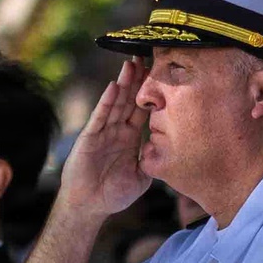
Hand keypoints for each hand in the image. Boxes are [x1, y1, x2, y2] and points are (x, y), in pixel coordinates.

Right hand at [58, 58, 151, 218]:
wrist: (90, 206)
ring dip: (123, 83)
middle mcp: (118, 130)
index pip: (144, 109)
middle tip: (148, 56)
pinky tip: (113, 87)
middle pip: (130, 99)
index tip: (163, 74)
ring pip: (116, 103)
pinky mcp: (90, 137)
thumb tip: (173, 150)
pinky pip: (100, 117)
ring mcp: (103, 132)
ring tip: (131, 63)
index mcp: (132, 137)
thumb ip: (154, 161)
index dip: (153, 92)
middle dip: (138, 79)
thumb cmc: (114, 194)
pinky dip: (107, 102)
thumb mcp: (143, 177)